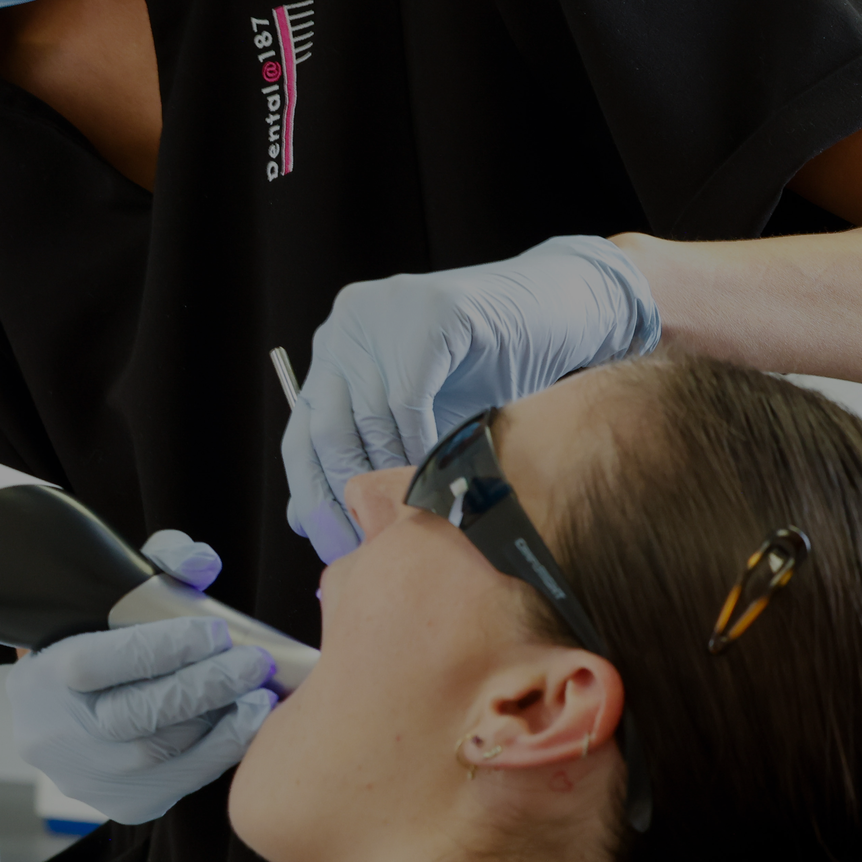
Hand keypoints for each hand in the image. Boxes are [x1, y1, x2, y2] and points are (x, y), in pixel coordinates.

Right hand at [10, 531, 279, 825]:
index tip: (216, 630)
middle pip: (138, 716)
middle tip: (253, 663)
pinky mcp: (122, 805)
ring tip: (259, 695)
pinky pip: (180, 784)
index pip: (101, 663)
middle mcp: (57, 736)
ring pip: (164, 758)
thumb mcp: (113, 598)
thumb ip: (158, 568)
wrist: (60, 711)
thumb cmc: (97, 644)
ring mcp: (87, 778)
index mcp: (42, 678)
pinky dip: (218, 752)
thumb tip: (200, 565)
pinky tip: (244, 726)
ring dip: (223, 724)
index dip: (165, 647)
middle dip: (206, 687)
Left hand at [281, 235, 659, 561]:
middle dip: (348, 497)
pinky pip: (408, 397)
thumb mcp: (418, 422)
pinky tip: (441, 470)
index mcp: (334, 354)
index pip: (300, 439)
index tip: (333, 549)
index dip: (314, 500)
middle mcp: (345, 328)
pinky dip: (422, 443)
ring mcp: (382, 314)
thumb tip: (307, 522)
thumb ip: (368, 459)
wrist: (561, 312)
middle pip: (323, 432)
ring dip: (393, 475)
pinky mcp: (428, 312)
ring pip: (367, 419)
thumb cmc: (490, 372)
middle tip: (373, 544)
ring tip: (417, 514)